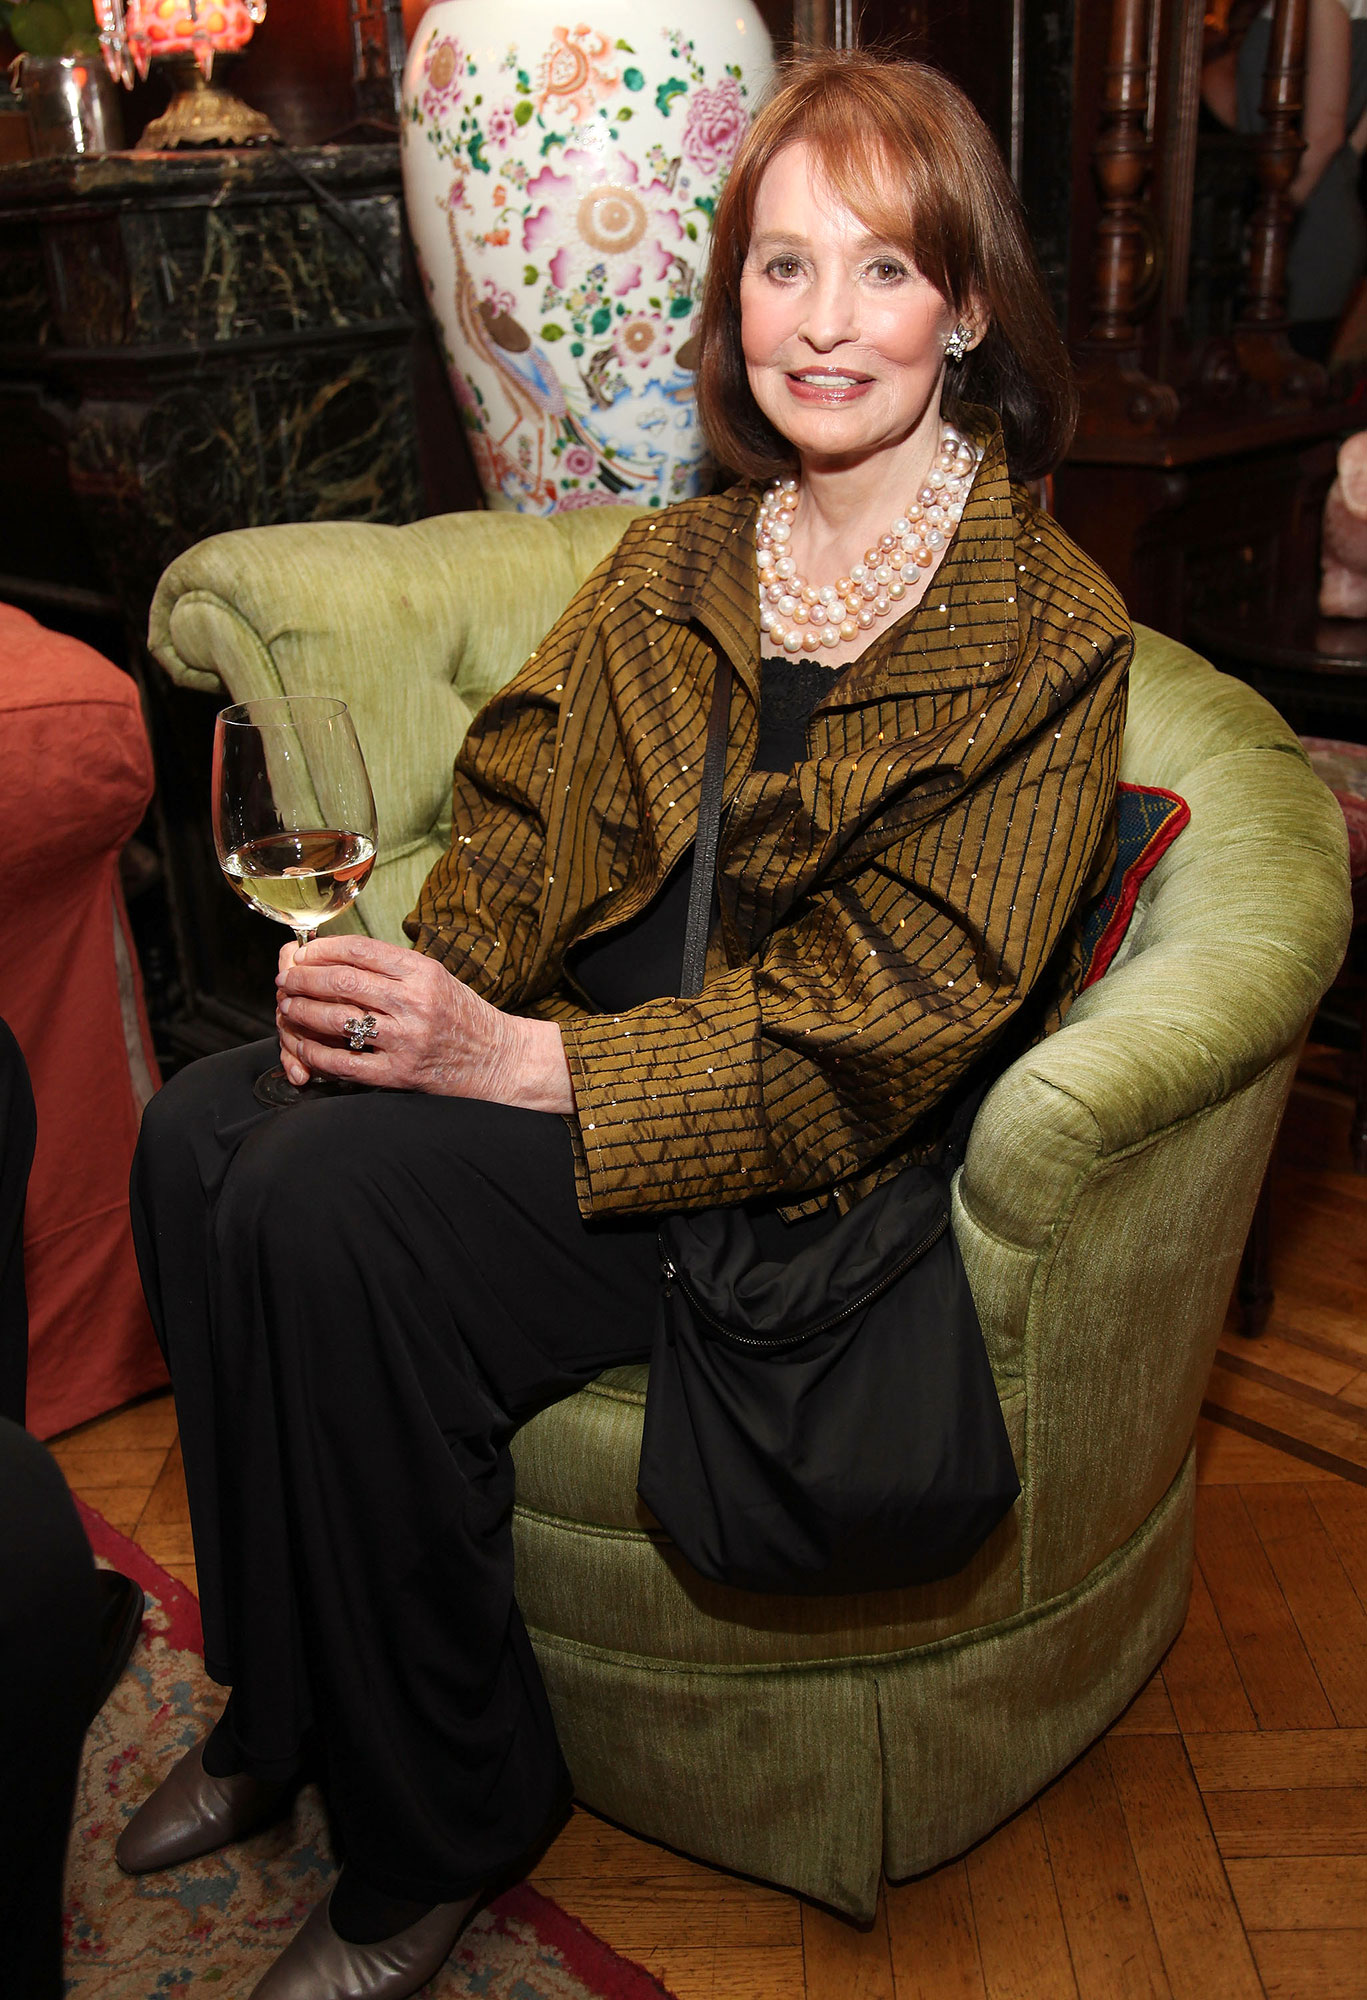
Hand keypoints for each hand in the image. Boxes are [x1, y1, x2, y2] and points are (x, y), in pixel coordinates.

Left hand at [274, 934, 573, 1110]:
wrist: (500, 1062)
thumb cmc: (464, 1018)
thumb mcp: (437, 979)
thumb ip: (393, 969)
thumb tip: (336, 959)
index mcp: (423, 972)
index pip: (359, 950)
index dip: (321, 950)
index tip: (302, 954)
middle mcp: (414, 1002)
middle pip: (341, 981)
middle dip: (303, 978)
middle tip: (285, 980)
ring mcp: (406, 1040)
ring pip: (336, 1018)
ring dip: (302, 1011)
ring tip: (287, 1007)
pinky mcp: (399, 1074)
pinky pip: (344, 1062)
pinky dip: (315, 1052)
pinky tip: (301, 1045)